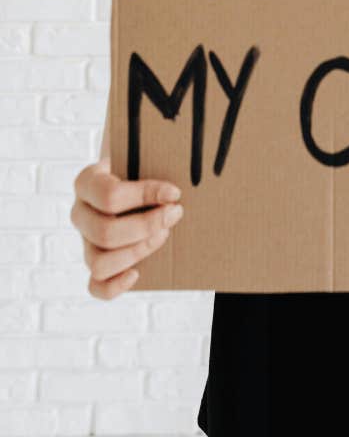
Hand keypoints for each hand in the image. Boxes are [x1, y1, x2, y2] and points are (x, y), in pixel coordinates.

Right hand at [70, 156, 183, 299]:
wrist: (130, 171)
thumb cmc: (139, 162)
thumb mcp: (140, 154)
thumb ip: (151, 160)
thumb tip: (176, 183)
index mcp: (86, 183)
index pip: (109, 196)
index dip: (144, 196)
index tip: (174, 192)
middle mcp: (80, 213)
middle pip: (105, 232)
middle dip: (146, 226)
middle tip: (175, 214)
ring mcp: (85, 241)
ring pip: (98, 263)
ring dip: (136, 252)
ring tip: (163, 235)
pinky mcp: (95, 261)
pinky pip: (95, 286)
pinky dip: (115, 285)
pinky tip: (138, 273)